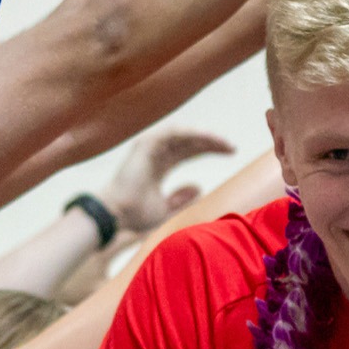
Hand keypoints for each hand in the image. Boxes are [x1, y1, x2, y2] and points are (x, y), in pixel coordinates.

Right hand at [97, 127, 233, 233]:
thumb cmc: (134, 215)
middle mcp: (155, 153)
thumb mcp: (164, 210)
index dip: (209, 150)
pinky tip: (209, 138)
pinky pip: (174, 132)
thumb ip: (180, 199)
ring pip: (184, 135)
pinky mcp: (146, 144)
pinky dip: (192, 133)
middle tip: (232, 147)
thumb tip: (199, 187)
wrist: (116, 215)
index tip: (231, 153)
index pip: (189, 152)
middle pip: (189, 142)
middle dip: (212, 142)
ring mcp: (149, 147)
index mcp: (159, 166)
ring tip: (225, 143)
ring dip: (205, 136)